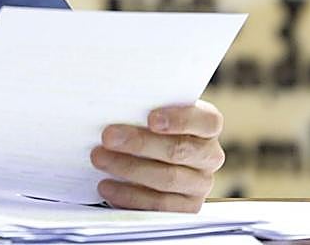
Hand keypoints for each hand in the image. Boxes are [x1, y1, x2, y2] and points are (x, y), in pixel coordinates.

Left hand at [90, 100, 224, 212]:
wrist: (147, 156)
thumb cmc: (147, 125)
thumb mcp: (149, 111)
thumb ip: (142, 107)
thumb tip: (111, 102)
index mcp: (207, 126)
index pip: (207, 122)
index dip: (180, 120)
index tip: (151, 119)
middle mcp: (209, 156)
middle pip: (179, 150)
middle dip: (140, 143)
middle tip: (108, 137)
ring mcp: (200, 184)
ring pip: (168, 178)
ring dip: (129, 169)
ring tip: (99, 159)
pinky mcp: (187, 207)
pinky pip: (159, 205)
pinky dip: (130, 195)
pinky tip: (107, 186)